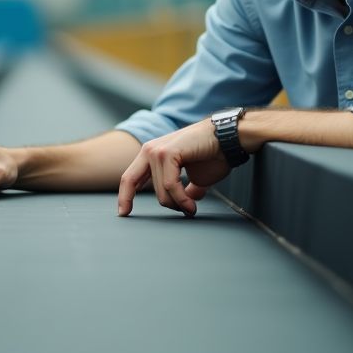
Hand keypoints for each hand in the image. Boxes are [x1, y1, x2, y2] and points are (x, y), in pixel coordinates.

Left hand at [116, 119, 231, 216]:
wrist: (229, 139)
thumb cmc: (213, 155)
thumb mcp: (194, 178)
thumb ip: (184, 189)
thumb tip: (185, 203)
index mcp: (151, 154)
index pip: (129, 177)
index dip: (125, 196)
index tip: (123, 213)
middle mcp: (149, 150)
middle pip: (137, 187)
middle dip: (164, 204)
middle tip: (184, 211)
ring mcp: (156, 150)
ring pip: (160, 191)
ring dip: (178, 204)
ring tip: (192, 208)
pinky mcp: (167, 153)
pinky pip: (170, 186)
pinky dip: (182, 199)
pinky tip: (192, 206)